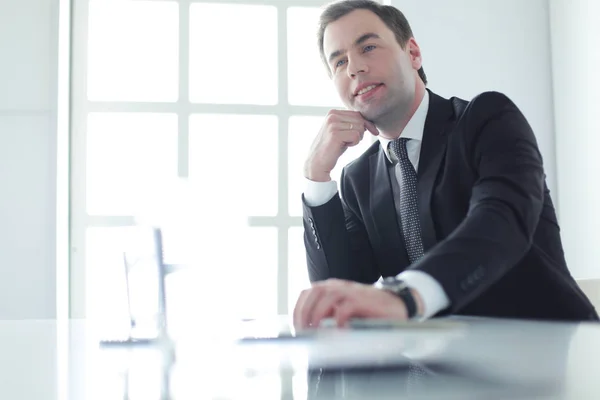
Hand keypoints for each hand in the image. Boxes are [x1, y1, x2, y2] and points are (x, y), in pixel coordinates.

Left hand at [292, 278, 407, 329]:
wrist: (396, 304)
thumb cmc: (369, 309)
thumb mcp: (344, 308)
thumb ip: (329, 313)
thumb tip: (310, 327)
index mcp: (332, 288)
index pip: (308, 292)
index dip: (299, 308)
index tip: (296, 325)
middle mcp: (340, 286)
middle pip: (314, 292)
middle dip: (304, 311)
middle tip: (303, 330)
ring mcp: (351, 291)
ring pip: (327, 296)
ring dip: (317, 315)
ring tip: (315, 331)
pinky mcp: (363, 300)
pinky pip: (346, 307)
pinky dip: (339, 319)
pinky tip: (338, 330)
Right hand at [304, 110, 378, 181]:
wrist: (317, 163)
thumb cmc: (331, 148)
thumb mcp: (341, 131)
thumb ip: (351, 124)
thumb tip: (369, 123)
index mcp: (333, 112)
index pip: (357, 114)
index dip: (367, 124)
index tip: (374, 131)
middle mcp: (332, 115)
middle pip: (360, 120)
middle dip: (361, 132)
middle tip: (350, 141)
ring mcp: (333, 124)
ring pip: (359, 127)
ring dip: (357, 138)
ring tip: (345, 143)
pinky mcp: (335, 134)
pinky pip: (356, 136)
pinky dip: (354, 143)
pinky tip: (344, 146)